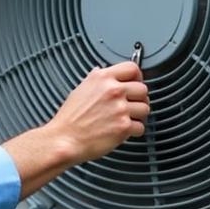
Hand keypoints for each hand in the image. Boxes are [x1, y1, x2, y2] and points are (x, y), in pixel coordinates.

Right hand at [2, 61, 148, 198]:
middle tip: (130, 106)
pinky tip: (122, 131)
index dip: (137, 77)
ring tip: (125, 119)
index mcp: (102, 78)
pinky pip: (140, 127)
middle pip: (143, 89)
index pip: (132, 68)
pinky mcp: (124, 126)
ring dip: (138, 116)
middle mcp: (113, 91)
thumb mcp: (79, 90)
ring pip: (145, 108)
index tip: (135, 83)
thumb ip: (95, 80)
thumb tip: (100, 72)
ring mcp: (120, 108)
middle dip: (138, 99)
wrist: (64, 140)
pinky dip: (133, 131)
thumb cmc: (69, 119)